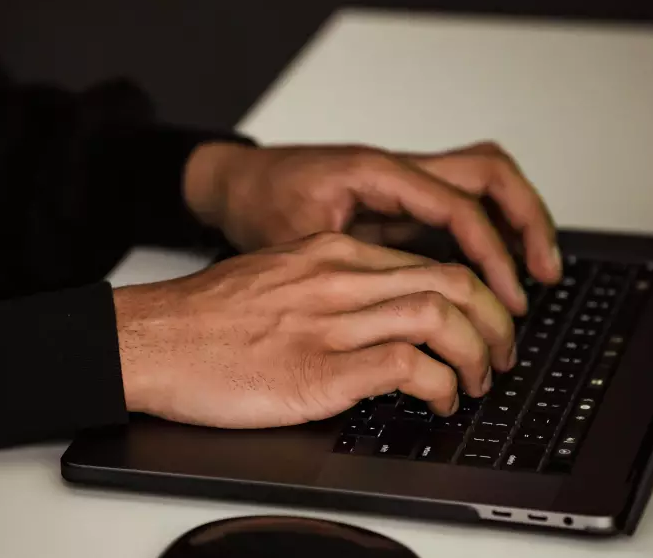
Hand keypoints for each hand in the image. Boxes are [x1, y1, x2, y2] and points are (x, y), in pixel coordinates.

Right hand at [114, 232, 515, 427]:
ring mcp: (330, 321)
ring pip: (440, 317)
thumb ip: (326, 287)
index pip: (430, 260)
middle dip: (495, 322)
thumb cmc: (204, 318)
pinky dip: (440, 386)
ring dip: (477, 355)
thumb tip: (375, 316)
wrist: (152, 338)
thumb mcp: (274, 278)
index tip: (483, 324)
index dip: (474, 297)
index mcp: (328, 252)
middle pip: (451, 281)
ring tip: (476, 383)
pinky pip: (409, 366)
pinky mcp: (320, 369)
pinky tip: (437, 400)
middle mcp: (336, 277)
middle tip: (500, 354)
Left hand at [183, 140, 559, 314]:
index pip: (457, 203)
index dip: (491, 251)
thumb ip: (340, 268)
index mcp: (375, 172)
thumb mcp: (292, 239)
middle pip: (487, 173)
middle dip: (526, 219)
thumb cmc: (255, 200)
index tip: (508, 294)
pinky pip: (454, 210)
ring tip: (532, 278)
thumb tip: (381, 317)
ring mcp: (399, 185)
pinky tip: (487, 280)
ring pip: (478, 185)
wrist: (230, 182)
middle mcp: (395, 170)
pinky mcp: (395, 203)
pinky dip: (481, 237)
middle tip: (545, 274)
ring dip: (512, 224)